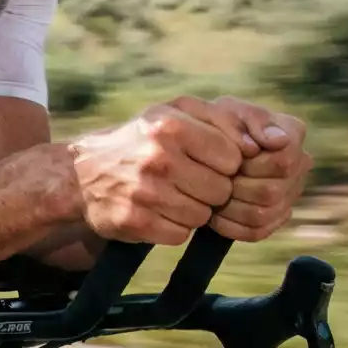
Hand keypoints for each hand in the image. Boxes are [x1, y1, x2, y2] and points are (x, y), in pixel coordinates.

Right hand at [65, 99, 246, 245]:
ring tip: (171, 195)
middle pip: (221, 190)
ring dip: (193, 210)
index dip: (224, 164)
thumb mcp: (175, 113)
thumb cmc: (141, 140)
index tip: (205, 162)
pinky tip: (157, 212)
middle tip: (187, 181)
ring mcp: (144, 193)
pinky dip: (174, 227)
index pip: (233, 157)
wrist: (81, 175)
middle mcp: (157, 158)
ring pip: (203, 216)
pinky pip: (180, 234)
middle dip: (210, 189)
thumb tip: (266, 143)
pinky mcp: (135, 222)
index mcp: (170, 126)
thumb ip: (224, 119)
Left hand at [190, 95, 311, 240]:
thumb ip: (252, 120)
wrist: (200, 147)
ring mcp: (290, 193)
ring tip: (211, 195)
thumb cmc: (215, 126)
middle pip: (271, 192)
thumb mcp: (228, 112)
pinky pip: (255, 231)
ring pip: (263, 214)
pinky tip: (214, 212)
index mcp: (292, 134)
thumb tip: (278, 140)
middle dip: (236, 187)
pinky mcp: (275, 217)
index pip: (284, 162)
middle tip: (213, 179)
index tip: (230, 158)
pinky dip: (229, 225)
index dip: (251, 165)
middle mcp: (299, 165)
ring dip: (230, 207)